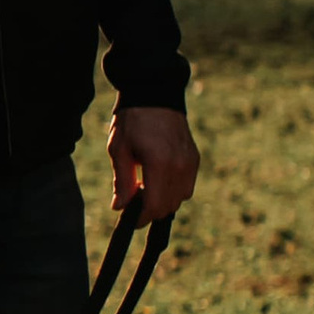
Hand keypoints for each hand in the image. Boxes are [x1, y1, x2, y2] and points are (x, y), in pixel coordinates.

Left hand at [108, 101, 199, 219]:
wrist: (155, 94)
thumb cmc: (132, 121)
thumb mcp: (119, 149)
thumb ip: (121, 181)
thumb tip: (120, 208)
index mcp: (159, 163)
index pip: (154, 205)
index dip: (141, 217)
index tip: (130, 219)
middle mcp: (180, 166)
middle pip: (168, 206)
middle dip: (150, 209)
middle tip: (133, 197)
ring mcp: (191, 162)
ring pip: (180, 199)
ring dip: (163, 200)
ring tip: (144, 185)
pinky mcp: (195, 159)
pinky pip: (187, 186)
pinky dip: (174, 190)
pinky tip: (158, 178)